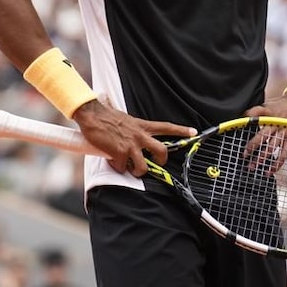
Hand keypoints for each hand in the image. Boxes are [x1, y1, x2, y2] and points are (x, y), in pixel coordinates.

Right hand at [72, 100, 194, 177]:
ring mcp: (130, 145)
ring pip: (143, 167)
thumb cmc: (106, 117)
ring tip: (130, 168)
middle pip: (161, 151)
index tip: (193, 132)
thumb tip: (132, 134)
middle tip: (156, 164)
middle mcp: (140, 135)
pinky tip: (112, 162)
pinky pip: (122, 168)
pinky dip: (117, 168)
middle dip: (161, 161)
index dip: (181, 130)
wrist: (92, 115)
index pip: (166, 127)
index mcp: (142, 126)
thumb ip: (133, 128)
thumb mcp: (125, 119)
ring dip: (137, 171)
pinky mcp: (119, 153)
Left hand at [242, 90, 286, 172]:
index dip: (246, 121)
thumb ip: (256, 112)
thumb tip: (242, 118)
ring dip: (262, 158)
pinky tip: (270, 171)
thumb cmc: (283, 104)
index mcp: (269, 112)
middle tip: (244, 155)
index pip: (255, 114)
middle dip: (252, 146)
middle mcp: (276, 123)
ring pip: (271, 147)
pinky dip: (277, 163)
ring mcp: (284, 132)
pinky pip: (284, 154)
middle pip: (262, 136)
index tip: (237, 128)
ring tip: (253, 166)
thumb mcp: (268, 103)